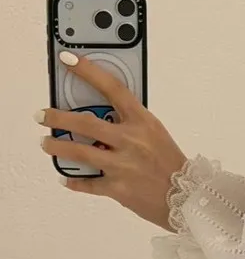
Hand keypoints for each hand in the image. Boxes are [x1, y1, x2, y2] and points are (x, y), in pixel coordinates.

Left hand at [37, 52, 188, 230]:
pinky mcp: (119, 189)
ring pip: (80, 152)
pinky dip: (75, 181)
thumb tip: (98, 118)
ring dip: (58, 147)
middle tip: (42, 115)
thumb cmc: (171, 164)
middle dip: (58, 117)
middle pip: (85, 123)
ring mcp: (123, 166)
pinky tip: (66, 178)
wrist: (189, 199)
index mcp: (143, 121)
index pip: (112, 88)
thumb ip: (129, 123)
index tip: (67, 59)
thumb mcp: (154, 134)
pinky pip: (89, 184)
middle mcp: (131, 141)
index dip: (88, 71)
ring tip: (46, 143)